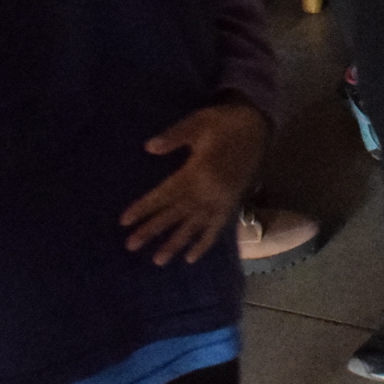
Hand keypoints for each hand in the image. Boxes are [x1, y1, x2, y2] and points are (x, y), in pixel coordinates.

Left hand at [119, 101, 268, 264]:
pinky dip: (205, 243)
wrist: (259, 125)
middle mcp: (209, 192)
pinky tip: (192, 258)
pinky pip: (217, 228)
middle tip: (130, 246)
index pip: (165, 194)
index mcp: (198, 171)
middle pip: (176, 214)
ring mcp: (222, 200)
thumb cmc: (225, 122)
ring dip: (175, 243)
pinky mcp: (232, 204)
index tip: (124, 221)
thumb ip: (174, 136)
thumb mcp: (198, 122)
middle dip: (152, 230)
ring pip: (195, 226)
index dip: (144, 207)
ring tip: (158, 261)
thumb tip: (149, 147)